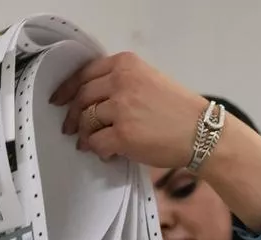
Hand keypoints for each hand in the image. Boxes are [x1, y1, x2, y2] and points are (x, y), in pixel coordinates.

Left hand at [51, 52, 208, 166]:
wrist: (202, 132)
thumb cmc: (178, 109)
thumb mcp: (149, 80)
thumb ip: (120, 82)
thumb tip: (89, 100)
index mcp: (126, 65)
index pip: (85, 74)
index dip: (67, 89)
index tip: (58, 100)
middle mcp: (121, 82)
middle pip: (81, 98)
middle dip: (72, 116)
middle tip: (70, 129)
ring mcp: (121, 109)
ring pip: (86, 122)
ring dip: (85, 135)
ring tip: (92, 143)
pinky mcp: (123, 135)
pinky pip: (96, 143)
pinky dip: (98, 150)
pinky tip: (108, 153)